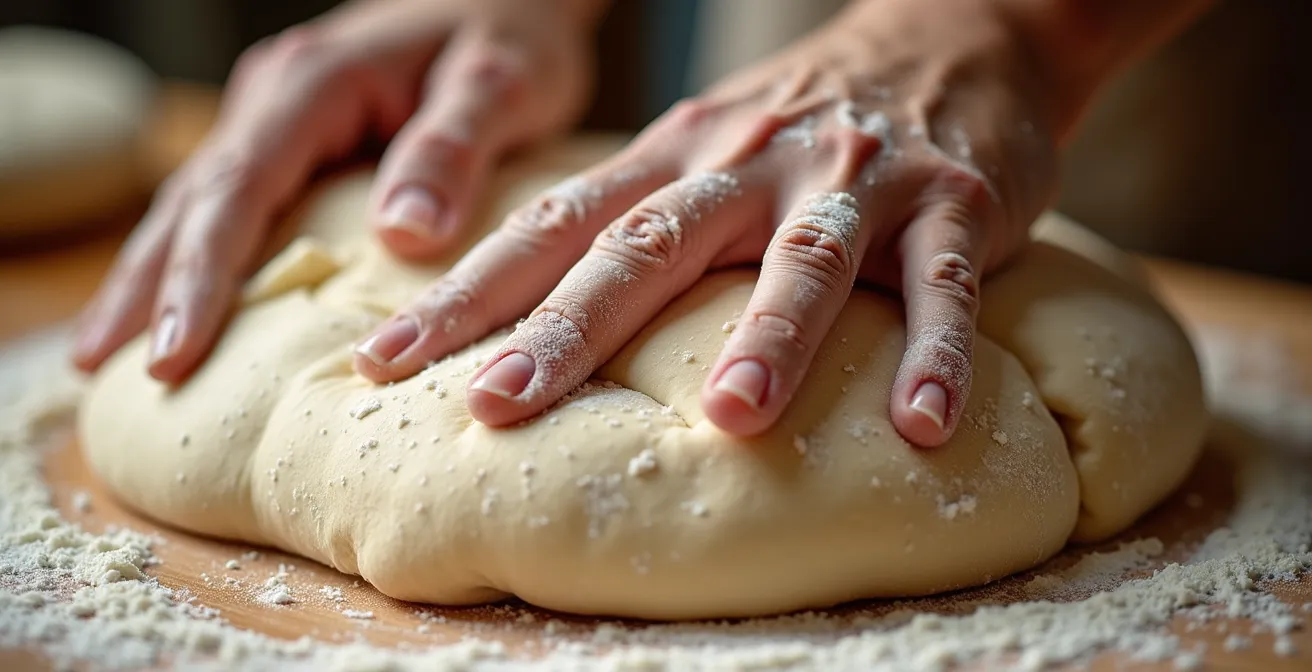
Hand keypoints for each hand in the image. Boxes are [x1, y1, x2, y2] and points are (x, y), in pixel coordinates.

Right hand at [72, 0, 600, 381]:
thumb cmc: (510, 37)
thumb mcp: (500, 84)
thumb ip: (453, 147)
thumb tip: (403, 234)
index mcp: (317, 83)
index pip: (240, 186)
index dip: (201, 274)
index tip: (173, 352)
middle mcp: (278, 99)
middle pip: (194, 200)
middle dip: (145, 287)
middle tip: (107, 371)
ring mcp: (279, 121)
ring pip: (198, 204)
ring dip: (151, 277)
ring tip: (109, 357)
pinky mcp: (296, 146)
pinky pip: (232, 208)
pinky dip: (196, 260)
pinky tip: (176, 309)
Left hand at [354, 0, 1060, 446]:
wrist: (949, 36)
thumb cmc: (802, 125)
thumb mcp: (708, 155)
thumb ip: (644, 226)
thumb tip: (539, 324)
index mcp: (675, 160)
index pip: (556, 228)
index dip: (470, 293)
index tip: (388, 358)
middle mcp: (747, 164)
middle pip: (649, 247)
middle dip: (570, 328)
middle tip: (498, 406)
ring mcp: (853, 180)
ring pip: (806, 260)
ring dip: (770, 337)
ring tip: (733, 421)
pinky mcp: (953, 202)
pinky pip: (947, 284)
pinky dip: (939, 350)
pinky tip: (922, 426)